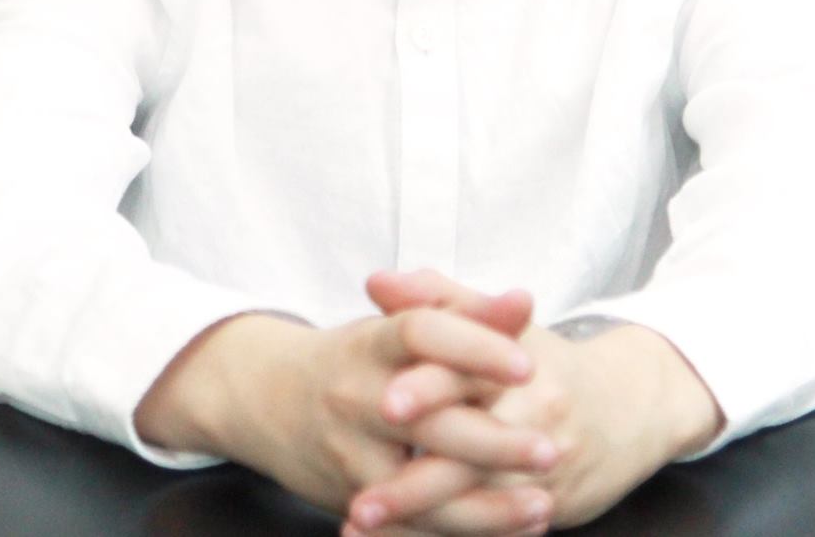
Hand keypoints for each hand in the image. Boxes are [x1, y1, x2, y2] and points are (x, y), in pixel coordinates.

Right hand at [133, 296, 556, 535]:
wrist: (263, 398)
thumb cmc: (353, 358)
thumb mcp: (398, 324)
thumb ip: (465, 311)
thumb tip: (524, 301)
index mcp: (373, 342)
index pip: (424, 333)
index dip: (474, 346)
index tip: (527, 364)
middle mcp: (356, 396)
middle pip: (428, 420)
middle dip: (493, 441)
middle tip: (551, 449)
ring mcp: (350, 454)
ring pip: (420, 488)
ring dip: (485, 505)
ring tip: (543, 504)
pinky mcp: (352, 500)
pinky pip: (410, 525)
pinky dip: (460, 530)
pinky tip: (512, 531)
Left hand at [349, 274, 722, 534]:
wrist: (632, 408)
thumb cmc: (549, 365)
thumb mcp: (501, 325)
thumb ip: (438, 299)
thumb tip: (376, 282)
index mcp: (517, 367)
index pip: (470, 372)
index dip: (428, 388)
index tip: (384, 404)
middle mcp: (534, 420)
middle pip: (471, 453)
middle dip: (414, 483)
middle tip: (362, 500)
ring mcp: (542, 472)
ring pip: (478, 505)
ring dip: (418, 523)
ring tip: (361, 528)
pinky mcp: (549, 508)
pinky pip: (495, 531)